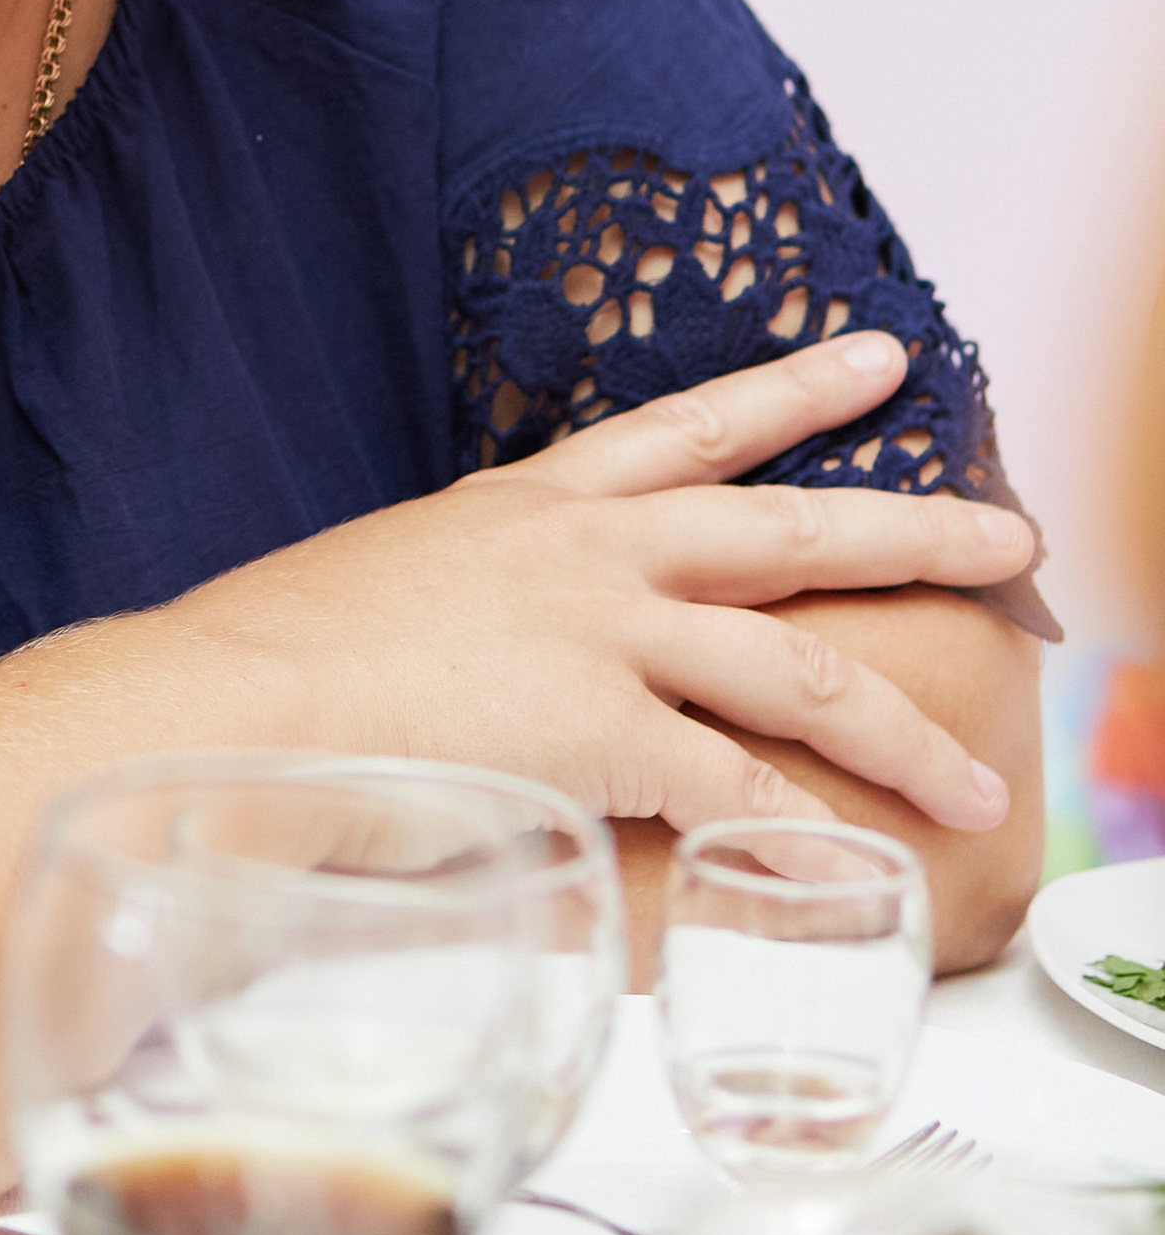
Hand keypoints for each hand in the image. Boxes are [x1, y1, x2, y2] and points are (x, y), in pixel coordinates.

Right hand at [173, 332, 1034, 835]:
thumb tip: (486, 678)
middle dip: (915, 526)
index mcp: (528, 507)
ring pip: (800, 663)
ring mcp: (599, 630)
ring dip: (906, 728)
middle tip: (1012, 532)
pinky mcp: (598, 728)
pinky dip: (799, 841)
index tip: (873, 358)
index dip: (790, 389)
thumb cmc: (270, 672)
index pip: (688, 427)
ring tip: (980, 779)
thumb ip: (466, 626)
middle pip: (789, 524)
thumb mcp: (386, 603)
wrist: (221, 705)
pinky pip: (736, 792)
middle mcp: (582, 548)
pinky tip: (851, 876)